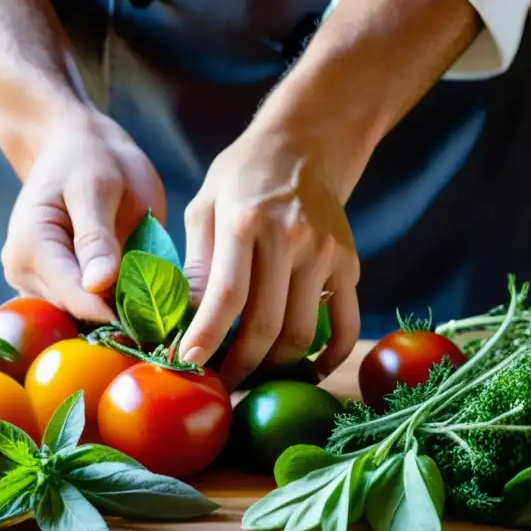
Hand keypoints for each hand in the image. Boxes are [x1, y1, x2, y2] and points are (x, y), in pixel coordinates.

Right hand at [1, 108, 165, 321]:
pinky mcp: (52, 289)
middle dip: (123, 315)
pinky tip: (140, 294)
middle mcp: (22, 273)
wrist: (75, 147)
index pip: (77, 300)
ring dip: (120, 314)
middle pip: (79, 315)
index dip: (121, 312)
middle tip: (168, 308)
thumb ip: (97, 237)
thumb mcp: (98, 187)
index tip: (163, 317)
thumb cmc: (90, 158)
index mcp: (31, 248)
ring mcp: (34, 284)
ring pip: (83, 319)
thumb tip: (98, 286)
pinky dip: (114, 308)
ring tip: (156, 297)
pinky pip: (85, 311)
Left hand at [178, 125, 360, 389]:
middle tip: (218, 384)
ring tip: (251, 378)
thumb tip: (181, 321)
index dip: (206, 336)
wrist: (304, 146)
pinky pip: (346, 323)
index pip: (227, 295)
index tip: (187, 364)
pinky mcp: (349, 263)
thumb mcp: (205, 207)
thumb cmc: (242, 179)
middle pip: (266, 324)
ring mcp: (325, 253)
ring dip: (275, 367)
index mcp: (246, 221)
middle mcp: (291, 238)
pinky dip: (331, 357)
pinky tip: (308, 371)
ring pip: (302, 333)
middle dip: (239, 366)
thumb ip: (197, 263)